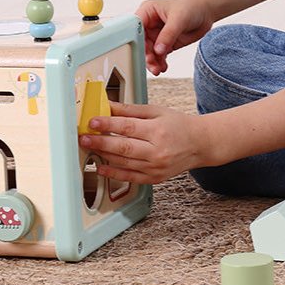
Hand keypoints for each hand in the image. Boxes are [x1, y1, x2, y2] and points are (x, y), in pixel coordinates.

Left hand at [78, 101, 212, 183]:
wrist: (199, 144)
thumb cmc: (179, 125)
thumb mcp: (157, 111)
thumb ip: (131, 110)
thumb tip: (109, 106)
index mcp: (158, 131)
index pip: (127, 127)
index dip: (108, 124)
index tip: (92, 122)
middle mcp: (157, 151)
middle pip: (123, 147)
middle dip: (100, 142)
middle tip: (84, 138)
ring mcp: (155, 167)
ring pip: (123, 163)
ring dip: (103, 156)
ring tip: (89, 149)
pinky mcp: (154, 178)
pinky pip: (130, 177)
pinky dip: (113, 173)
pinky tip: (101, 167)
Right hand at [135, 0, 213, 74]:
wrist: (206, 12)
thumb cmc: (191, 6)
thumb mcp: (179, 19)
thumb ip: (168, 35)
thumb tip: (158, 50)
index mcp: (148, 11)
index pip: (135, 26)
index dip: (136, 39)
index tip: (139, 51)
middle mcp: (150, 23)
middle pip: (141, 42)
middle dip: (146, 53)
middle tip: (151, 63)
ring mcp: (157, 34)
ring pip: (150, 51)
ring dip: (152, 61)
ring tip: (158, 69)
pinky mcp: (166, 43)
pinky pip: (159, 55)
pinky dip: (160, 62)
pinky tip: (163, 67)